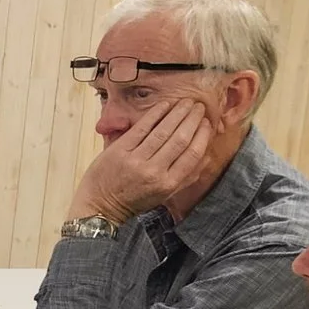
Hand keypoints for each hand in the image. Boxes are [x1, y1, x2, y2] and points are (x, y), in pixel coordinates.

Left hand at [67, 99, 211, 223]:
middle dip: (192, 119)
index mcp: (168, 184)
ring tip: (186, 102)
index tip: (207, 123)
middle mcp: (154, 172)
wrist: (101, 206)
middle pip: (180, 139)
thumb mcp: (165, 194)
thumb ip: (187, 177)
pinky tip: (165, 104)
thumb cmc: (135, 200)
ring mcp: (136, 160)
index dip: (203, 135)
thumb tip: (207, 155)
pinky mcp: (120, 150)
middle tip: (199, 107)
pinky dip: (156, 113)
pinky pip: (142, 127)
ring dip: (178, 113)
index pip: (192, 154)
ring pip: (163, 131)